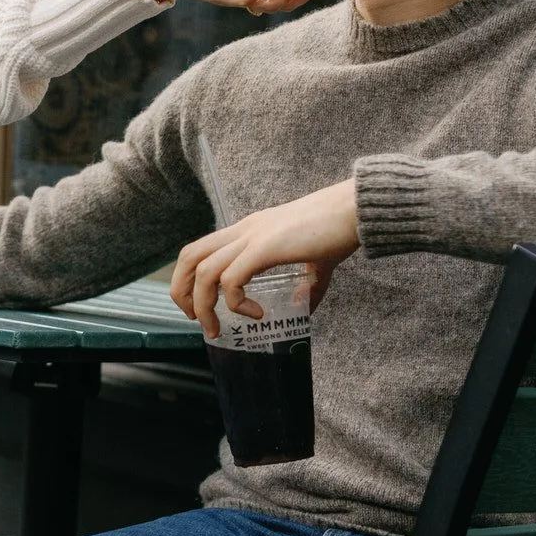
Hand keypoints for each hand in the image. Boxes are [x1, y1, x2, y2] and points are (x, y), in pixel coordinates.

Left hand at [170, 178, 360, 336]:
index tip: (200, 307)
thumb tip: (303, 307)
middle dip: (181, 292)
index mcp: (250, 230)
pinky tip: (256, 314)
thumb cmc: (338, 229)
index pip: (201, 249)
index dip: (190, 278)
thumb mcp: (316, 261)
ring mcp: (252, 238)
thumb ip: (307, 284)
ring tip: (217, 327)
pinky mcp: (265, 248)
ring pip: (204, 271)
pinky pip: (231, 279)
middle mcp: (244, 231)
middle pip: (189, 256)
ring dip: (203, 305)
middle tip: (195, 320)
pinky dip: (236, 303)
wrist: (355, 208)